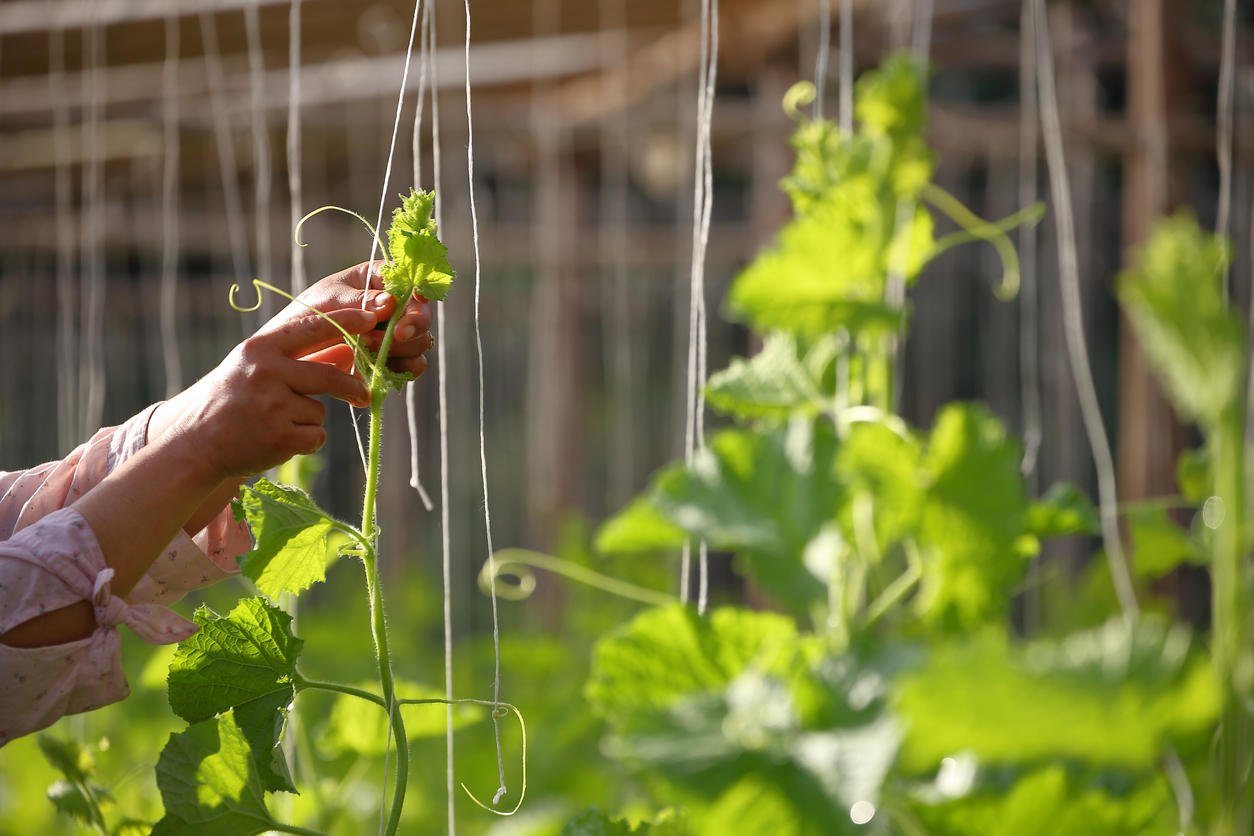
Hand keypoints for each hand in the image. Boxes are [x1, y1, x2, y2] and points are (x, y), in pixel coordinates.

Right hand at [158, 309, 376, 480]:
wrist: (194, 443)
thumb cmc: (231, 400)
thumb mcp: (254, 367)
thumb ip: (297, 357)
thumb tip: (347, 349)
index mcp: (260, 350)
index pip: (311, 328)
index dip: (345, 321)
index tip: (370, 318)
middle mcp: (266, 373)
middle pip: (328, 376)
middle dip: (351, 387)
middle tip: (362, 393)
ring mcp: (273, 407)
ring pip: (319, 411)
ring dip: (307, 420)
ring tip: (275, 422)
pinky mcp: (280, 438)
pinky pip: (316, 436)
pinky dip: (305, 441)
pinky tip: (277, 440)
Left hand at [265, 261, 433, 380]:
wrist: (292, 353)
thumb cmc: (307, 315)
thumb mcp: (328, 300)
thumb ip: (359, 300)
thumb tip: (391, 303)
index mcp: (380, 281)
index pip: (411, 281)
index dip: (420, 289)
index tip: (418, 298)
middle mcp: (394, 308)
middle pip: (422, 314)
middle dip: (412, 325)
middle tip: (394, 335)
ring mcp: (395, 336)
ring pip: (421, 342)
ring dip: (401, 348)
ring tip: (367, 347)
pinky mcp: (393, 361)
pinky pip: (412, 367)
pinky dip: (402, 369)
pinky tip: (380, 367)